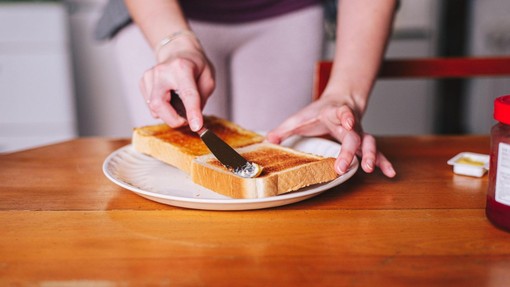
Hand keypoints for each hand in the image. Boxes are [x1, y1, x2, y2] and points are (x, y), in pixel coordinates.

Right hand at [139, 34, 214, 130]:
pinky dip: (162, 109)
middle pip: (160, 104)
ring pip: (154, 108)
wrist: (178, 50)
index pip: (187, 94)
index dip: (192, 113)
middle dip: (174, 120)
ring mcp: (150, 75)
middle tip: (187, 120)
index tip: (196, 127)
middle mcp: (162, 71)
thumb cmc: (195, 64)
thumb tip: (193, 120)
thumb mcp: (208, 79)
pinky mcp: (143, 81)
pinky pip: (151, 106)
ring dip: (169, 114)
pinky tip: (169, 98)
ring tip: (179, 104)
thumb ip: (202, 99)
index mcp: (182, 67)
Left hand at [266, 97, 395, 177]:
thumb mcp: (300, 117)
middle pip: (354, 135)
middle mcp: (351, 124)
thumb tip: (268, 140)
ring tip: (369, 169)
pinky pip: (376, 153)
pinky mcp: (363, 143)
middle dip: (350, 150)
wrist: (341, 100)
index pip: (342, 113)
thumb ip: (285, 128)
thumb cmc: (319, 112)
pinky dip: (383, 162)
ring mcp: (359, 133)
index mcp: (335, 113)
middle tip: (343, 166)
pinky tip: (389, 173)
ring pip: (369, 143)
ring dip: (370, 156)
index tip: (347, 121)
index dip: (345, 116)